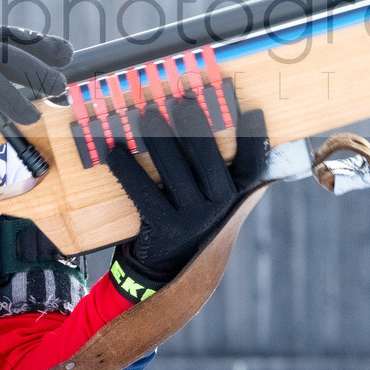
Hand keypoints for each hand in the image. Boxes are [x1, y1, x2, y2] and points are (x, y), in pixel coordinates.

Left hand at [106, 97, 266, 295]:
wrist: (166, 268)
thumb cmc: (186, 216)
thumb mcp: (208, 197)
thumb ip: (214, 168)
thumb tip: (202, 116)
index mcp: (235, 195)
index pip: (252, 166)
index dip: (254, 140)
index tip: (251, 112)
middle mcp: (219, 208)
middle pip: (210, 162)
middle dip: (194, 129)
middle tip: (180, 102)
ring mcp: (193, 220)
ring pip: (175, 173)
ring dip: (158, 141)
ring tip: (145, 116)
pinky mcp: (164, 228)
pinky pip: (143, 193)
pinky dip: (127, 170)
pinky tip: (114, 152)